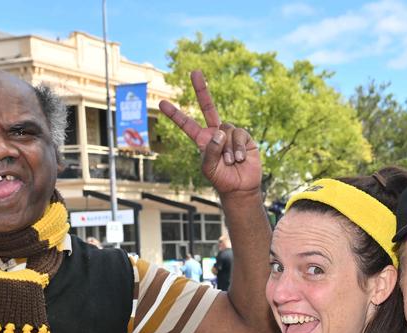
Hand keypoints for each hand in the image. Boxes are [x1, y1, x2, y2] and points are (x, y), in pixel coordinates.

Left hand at [159, 70, 261, 195]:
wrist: (241, 187)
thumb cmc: (222, 179)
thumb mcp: (208, 168)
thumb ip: (210, 150)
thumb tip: (219, 131)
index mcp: (202, 140)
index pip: (187, 124)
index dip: (175, 115)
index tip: (162, 103)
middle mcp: (215, 133)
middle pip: (208, 107)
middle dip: (201, 89)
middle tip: (194, 71)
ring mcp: (230, 133)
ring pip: (226, 129)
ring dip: (227, 149)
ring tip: (230, 162)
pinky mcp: (244, 137)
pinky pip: (239, 133)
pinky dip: (237, 147)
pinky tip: (239, 158)